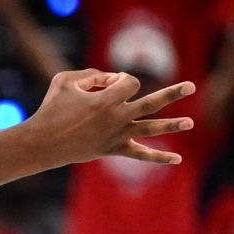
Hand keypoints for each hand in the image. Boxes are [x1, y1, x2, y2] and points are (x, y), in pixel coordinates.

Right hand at [29, 70, 194, 165]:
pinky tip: (177, 160)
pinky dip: (158, 157)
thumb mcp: (65, 81)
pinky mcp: (113, 149)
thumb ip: (91, 74)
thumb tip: (112, 80)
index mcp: (106, 100)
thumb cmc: (51, 109)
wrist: (42, 143)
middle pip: (151, 102)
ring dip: (172, 126)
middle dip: (172, 93)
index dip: (119, 79)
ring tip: (190, 123)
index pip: (128, 82)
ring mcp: (117, 136)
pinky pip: (139, 154)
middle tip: (192, 86)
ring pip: (150, 128)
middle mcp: (116, 118)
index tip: (102, 86)